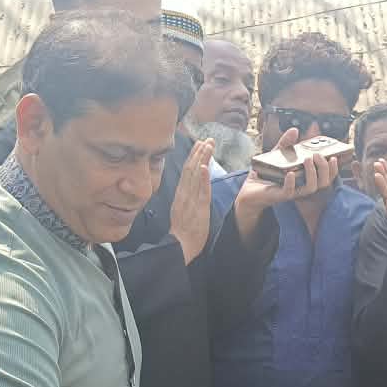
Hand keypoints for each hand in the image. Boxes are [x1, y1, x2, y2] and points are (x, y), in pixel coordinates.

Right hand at [169, 137, 214, 264]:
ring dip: (202, 159)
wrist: (178, 247)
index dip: (194, 156)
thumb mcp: (182, 211)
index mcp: (181, 194)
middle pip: (191, 169)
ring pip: (196, 176)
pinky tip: (205, 166)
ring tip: (208, 145)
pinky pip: (201, 192)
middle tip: (207, 139)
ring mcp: (190, 201)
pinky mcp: (198, 209)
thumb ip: (186, 198)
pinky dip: (203, 178)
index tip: (200, 144)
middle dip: (199, 152)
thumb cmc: (182, 233)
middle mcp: (184, 194)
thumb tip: (192, 189)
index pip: (187, 171)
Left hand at [232, 137, 338, 237]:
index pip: (326, 177)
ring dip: (312, 173)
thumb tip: (295, 130)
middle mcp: (302, 187)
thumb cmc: (266, 174)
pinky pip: (289, 192)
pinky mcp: (280, 196)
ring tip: (308, 159)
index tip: (335, 156)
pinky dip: (291, 182)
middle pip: (323, 183)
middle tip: (319, 155)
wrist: (249, 189)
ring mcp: (292, 192)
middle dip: (325, 169)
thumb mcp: (277, 155)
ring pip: (310, 188)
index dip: (333, 168)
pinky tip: (290, 173)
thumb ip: (286, 143)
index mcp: (306, 179)